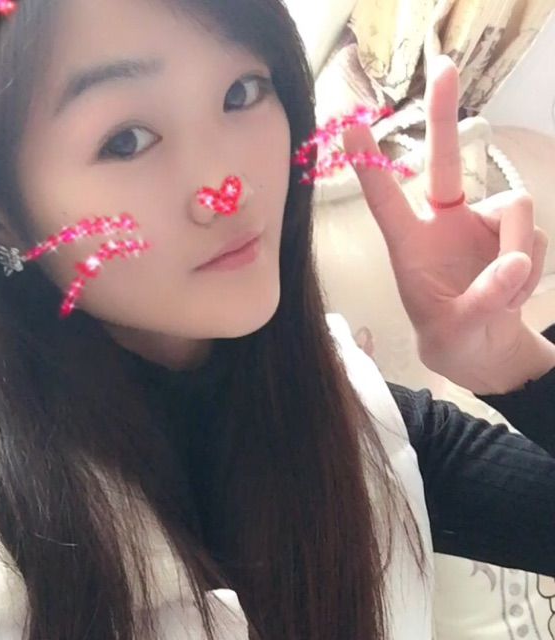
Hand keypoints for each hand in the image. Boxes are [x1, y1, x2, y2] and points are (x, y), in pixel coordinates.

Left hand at [342, 55, 550, 393]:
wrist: (482, 347)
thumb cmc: (451, 335)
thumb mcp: (456, 329)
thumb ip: (483, 300)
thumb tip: (516, 262)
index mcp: (409, 245)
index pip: (386, 200)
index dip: (370, 166)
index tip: (349, 128)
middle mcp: (444, 222)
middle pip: (447, 161)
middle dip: (444, 116)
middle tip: (443, 66)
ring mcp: (481, 223)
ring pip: (515, 207)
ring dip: (519, 250)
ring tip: (506, 295)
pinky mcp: (513, 231)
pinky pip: (536, 232)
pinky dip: (534, 265)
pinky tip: (517, 290)